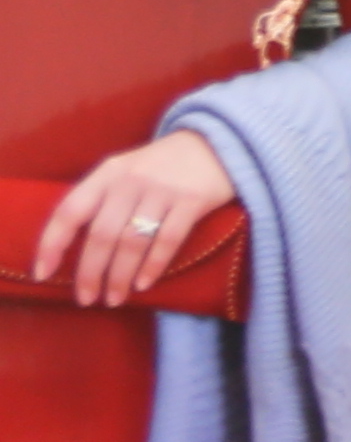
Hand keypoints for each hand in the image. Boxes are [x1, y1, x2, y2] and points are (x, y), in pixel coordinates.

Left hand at [35, 132, 236, 307]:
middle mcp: (130, 180)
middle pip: (101, 234)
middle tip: (87, 299)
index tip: (43, 274)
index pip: (70, 211)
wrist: (218, 142)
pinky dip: (153, 265)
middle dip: (90, 272)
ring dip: (119, 276)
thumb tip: (78, 247)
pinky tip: (143, 284)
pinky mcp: (192, 200)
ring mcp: (162, 190)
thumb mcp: (126, 170)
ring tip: (114, 298)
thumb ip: (103, 199)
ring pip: (132, 241)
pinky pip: (167, 239)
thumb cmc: (164, 165)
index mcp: (107, 173)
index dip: (52, 244)